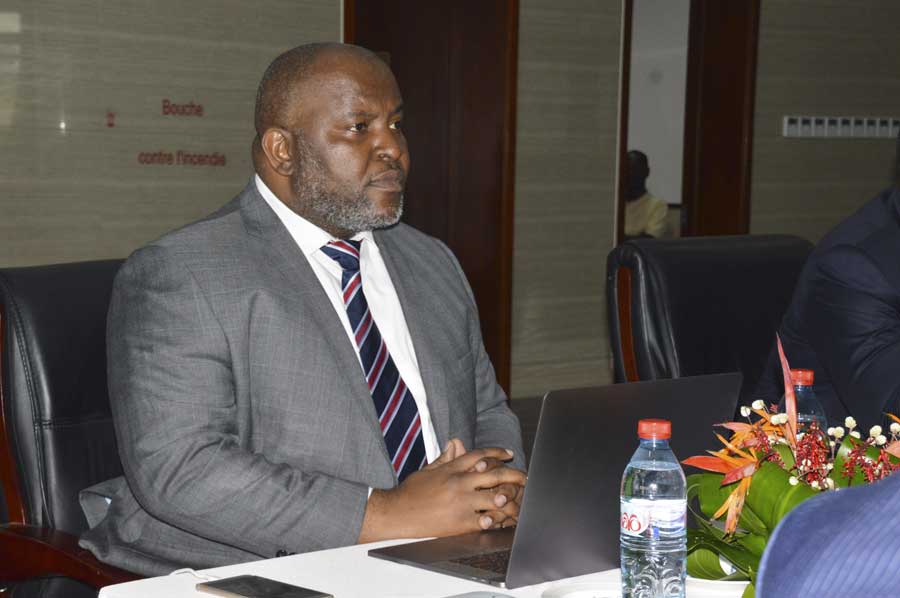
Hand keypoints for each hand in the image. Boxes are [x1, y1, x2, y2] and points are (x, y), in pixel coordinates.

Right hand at [358, 445, 525, 542]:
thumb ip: (445, 458)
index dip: (497, 453)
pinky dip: (495, 520)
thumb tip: (456, 443)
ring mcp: (461, 503)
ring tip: (517, 504)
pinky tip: (500, 520)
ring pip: (494, 499)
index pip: (480, 455)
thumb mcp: (428, 470)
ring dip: (509, 501)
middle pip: (494, 475)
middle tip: (525, 478)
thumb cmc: (410, 492)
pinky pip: (484, 521)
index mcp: (451, 469)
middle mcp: (459, 483)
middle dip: (514, 476)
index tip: (509, 454)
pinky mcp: (460, 523)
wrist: (396, 513)